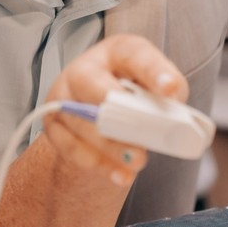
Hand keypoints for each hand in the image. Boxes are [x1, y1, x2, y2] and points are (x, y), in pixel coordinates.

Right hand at [41, 34, 188, 186]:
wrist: (97, 105)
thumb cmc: (132, 89)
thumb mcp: (154, 84)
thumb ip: (169, 94)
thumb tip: (174, 114)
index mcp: (117, 51)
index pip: (136, 55)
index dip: (154, 71)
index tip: (171, 89)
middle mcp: (84, 68)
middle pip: (98, 90)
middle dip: (123, 117)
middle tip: (147, 139)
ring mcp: (63, 95)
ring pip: (84, 123)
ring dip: (112, 147)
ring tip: (136, 162)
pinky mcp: (53, 124)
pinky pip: (71, 147)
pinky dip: (98, 164)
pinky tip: (120, 175)